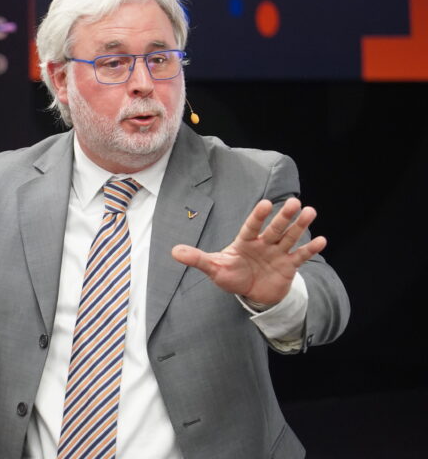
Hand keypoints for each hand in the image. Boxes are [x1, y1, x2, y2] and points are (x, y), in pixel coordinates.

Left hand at [171, 198, 326, 304]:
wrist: (251, 293)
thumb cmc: (231, 276)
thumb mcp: (213, 268)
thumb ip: (196, 258)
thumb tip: (174, 251)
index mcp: (245, 242)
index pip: (252, 227)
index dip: (258, 216)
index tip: (265, 204)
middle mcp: (263, 244)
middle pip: (274, 228)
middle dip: (284, 217)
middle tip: (294, 202)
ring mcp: (277, 253)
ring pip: (290, 237)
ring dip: (299, 226)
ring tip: (310, 211)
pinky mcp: (288, 266)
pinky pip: (300, 256)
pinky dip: (310, 249)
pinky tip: (321, 240)